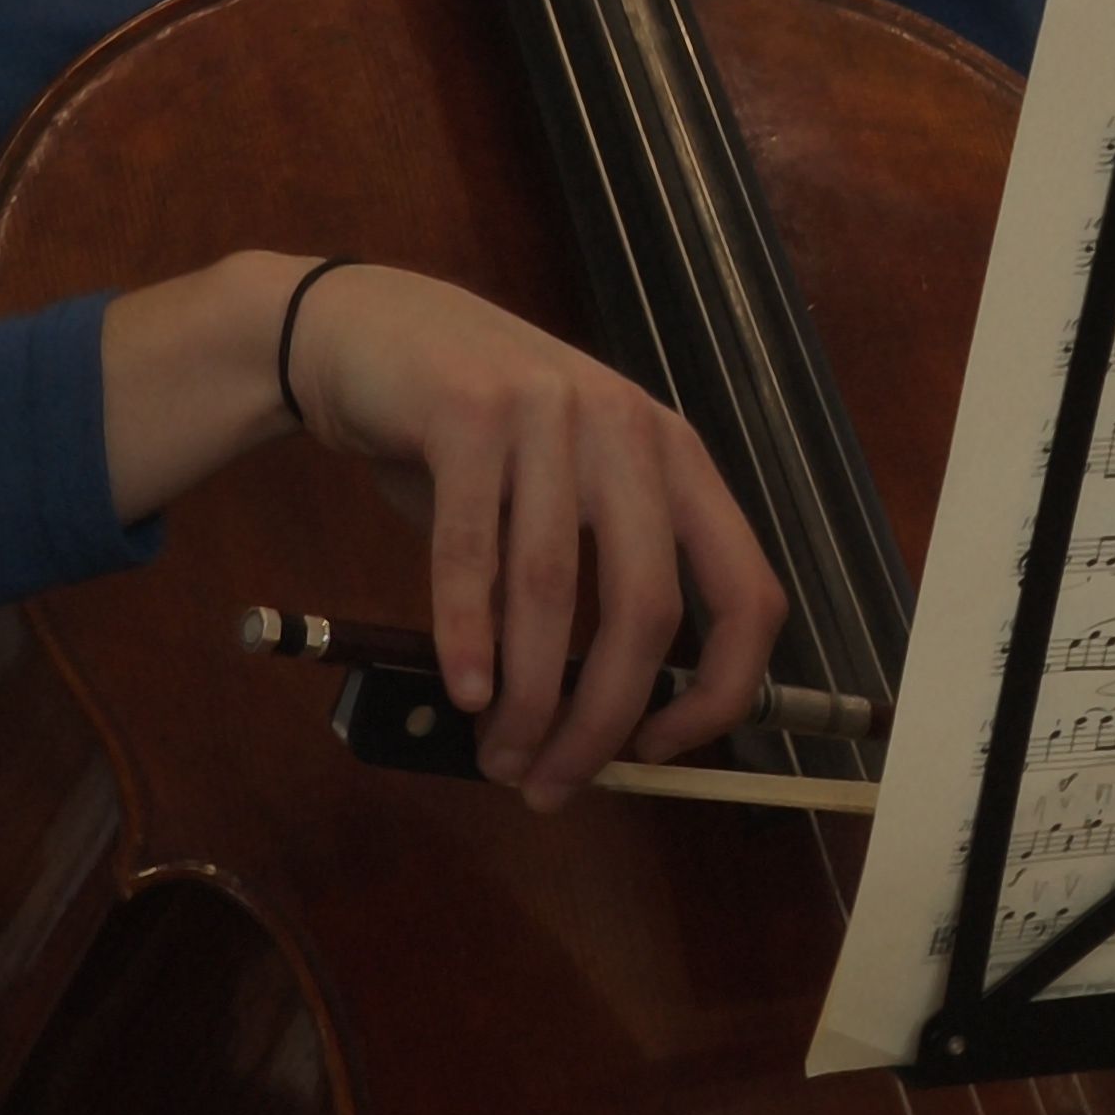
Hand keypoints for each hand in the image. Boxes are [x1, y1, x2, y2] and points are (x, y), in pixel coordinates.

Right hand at [284, 260, 789, 807]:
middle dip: (603, 718)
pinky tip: (464, 692)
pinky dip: (468, 635)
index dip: (722, 690)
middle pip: (649, 606)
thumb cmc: (467, 436)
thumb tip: (604, 728)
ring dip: (528, 695)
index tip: (662, 753)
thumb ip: (589, 582)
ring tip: (501, 755)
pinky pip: (471, 549)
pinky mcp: (467, 412)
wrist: (366, 332)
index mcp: (674, 458)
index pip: (748, 591)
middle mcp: (629, 429)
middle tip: (552, 782)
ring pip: (554, 588)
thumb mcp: (556, 493)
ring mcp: (550, 413)